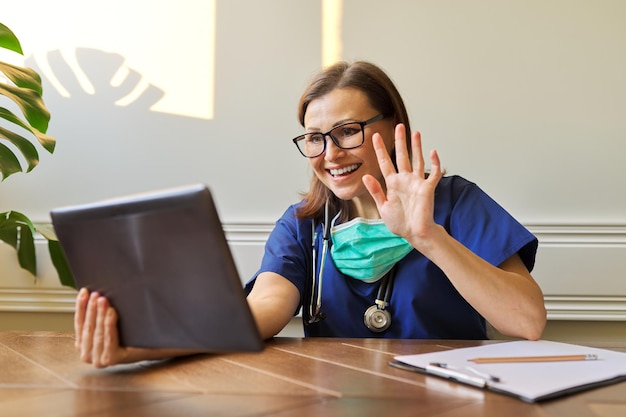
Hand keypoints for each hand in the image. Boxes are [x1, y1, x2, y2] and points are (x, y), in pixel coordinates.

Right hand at [74, 288, 129, 367]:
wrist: (150, 347)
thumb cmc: (128, 334)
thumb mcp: (109, 323)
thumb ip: (97, 314)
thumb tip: (91, 293)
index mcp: (83, 345)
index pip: (79, 323)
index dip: (81, 306)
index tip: (84, 291)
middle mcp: (87, 355)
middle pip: (88, 327)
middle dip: (91, 309)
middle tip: (96, 294)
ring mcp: (98, 359)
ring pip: (98, 333)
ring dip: (100, 314)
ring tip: (103, 300)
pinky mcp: (111, 359)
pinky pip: (109, 339)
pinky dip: (109, 325)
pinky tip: (111, 313)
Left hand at [362, 124, 442, 249]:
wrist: (414, 234)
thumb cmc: (400, 223)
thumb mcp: (383, 207)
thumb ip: (376, 191)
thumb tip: (366, 176)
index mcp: (392, 184)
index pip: (385, 162)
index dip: (380, 149)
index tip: (374, 137)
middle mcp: (405, 180)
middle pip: (402, 156)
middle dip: (400, 141)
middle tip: (399, 126)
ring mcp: (417, 183)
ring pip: (417, 160)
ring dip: (417, 147)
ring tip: (416, 133)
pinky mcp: (427, 188)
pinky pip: (433, 173)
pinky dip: (435, 163)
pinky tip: (433, 152)